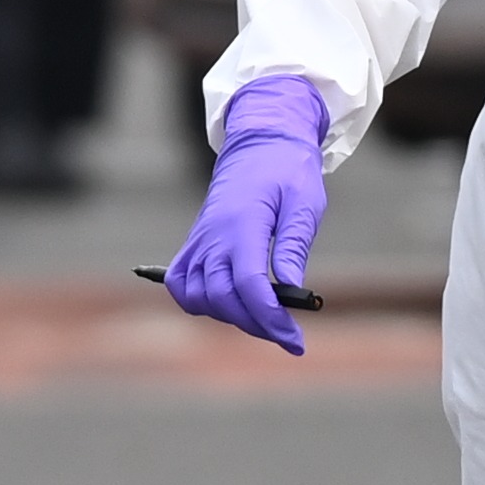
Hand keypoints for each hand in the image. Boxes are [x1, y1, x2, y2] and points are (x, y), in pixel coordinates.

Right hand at [167, 73, 333, 353]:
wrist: (259, 144)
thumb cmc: (287, 172)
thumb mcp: (304, 205)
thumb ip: (293, 247)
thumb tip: (292, 292)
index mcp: (242, 223)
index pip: (249, 284)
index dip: (271, 317)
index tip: (295, 340)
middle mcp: (213, 235)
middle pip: (222, 298)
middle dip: (255, 325)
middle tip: (287, 335)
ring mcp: (199, 240)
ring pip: (197, 296)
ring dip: (228, 316)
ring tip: (262, 317)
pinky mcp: (193, 243)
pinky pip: (180, 282)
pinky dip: (196, 302)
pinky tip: (224, 305)